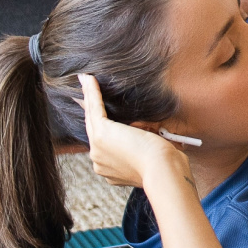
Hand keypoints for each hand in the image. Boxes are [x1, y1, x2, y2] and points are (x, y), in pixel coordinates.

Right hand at [77, 74, 186, 190]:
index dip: (102, 126)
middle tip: (84, 93)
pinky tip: (87, 78)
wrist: (163, 169)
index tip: (100, 114)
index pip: (103, 143)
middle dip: (88, 109)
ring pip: (91, 118)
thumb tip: (143, 133)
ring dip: (87, 96)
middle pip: (93, 129)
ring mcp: (97, 149)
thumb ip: (139, 146)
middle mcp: (99, 162)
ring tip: (85, 80)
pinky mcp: (102, 135)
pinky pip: (94, 109)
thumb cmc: (164, 163)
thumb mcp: (148, 154)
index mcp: (110, 169)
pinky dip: (91, 92)